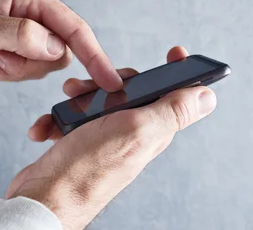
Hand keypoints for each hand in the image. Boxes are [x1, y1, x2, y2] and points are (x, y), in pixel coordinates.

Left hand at [0, 0, 121, 91]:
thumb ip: (21, 37)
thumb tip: (58, 48)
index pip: (74, 28)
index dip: (95, 55)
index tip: (111, 82)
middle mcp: (30, 8)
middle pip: (60, 50)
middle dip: (29, 64)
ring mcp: (22, 27)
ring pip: (43, 63)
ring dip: (13, 69)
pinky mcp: (13, 43)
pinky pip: (25, 68)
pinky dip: (4, 72)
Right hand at [6, 46, 216, 229]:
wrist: (44, 199)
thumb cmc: (88, 169)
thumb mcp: (136, 130)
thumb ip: (172, 111)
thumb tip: (209, 97)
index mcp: (153, 128)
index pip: (175, 94)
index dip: (180, 72)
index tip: (176, 52)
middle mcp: (133, 133)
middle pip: (131, 91)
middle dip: (109, 81)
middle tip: (93, 86)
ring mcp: (107, 138)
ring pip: (99, 101)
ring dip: (80, 98)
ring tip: (68, 102)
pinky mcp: (82, 143)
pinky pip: (73, 119)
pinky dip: (59, 119)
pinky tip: (50, 127)